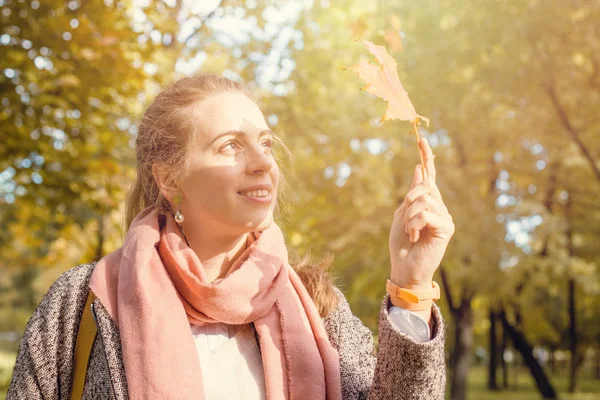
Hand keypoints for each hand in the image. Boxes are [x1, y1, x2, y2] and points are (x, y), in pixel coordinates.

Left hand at [389, 138, 454, 290]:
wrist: (404, 268)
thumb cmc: (401, 244)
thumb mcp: (401, 215)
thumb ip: (411, 195)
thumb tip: (419, 169)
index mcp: (428, 203)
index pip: (429, 176)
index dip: (427, 157)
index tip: (421, 139)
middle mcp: (440, 207)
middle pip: (423, 186)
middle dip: (408, 202)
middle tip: (407, 225)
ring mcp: (445, 217)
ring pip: (423, 199)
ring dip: (410, 217)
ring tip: (412, 232)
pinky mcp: (446, 228)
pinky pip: (426, 214)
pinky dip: (415, 224)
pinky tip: (417, 236)